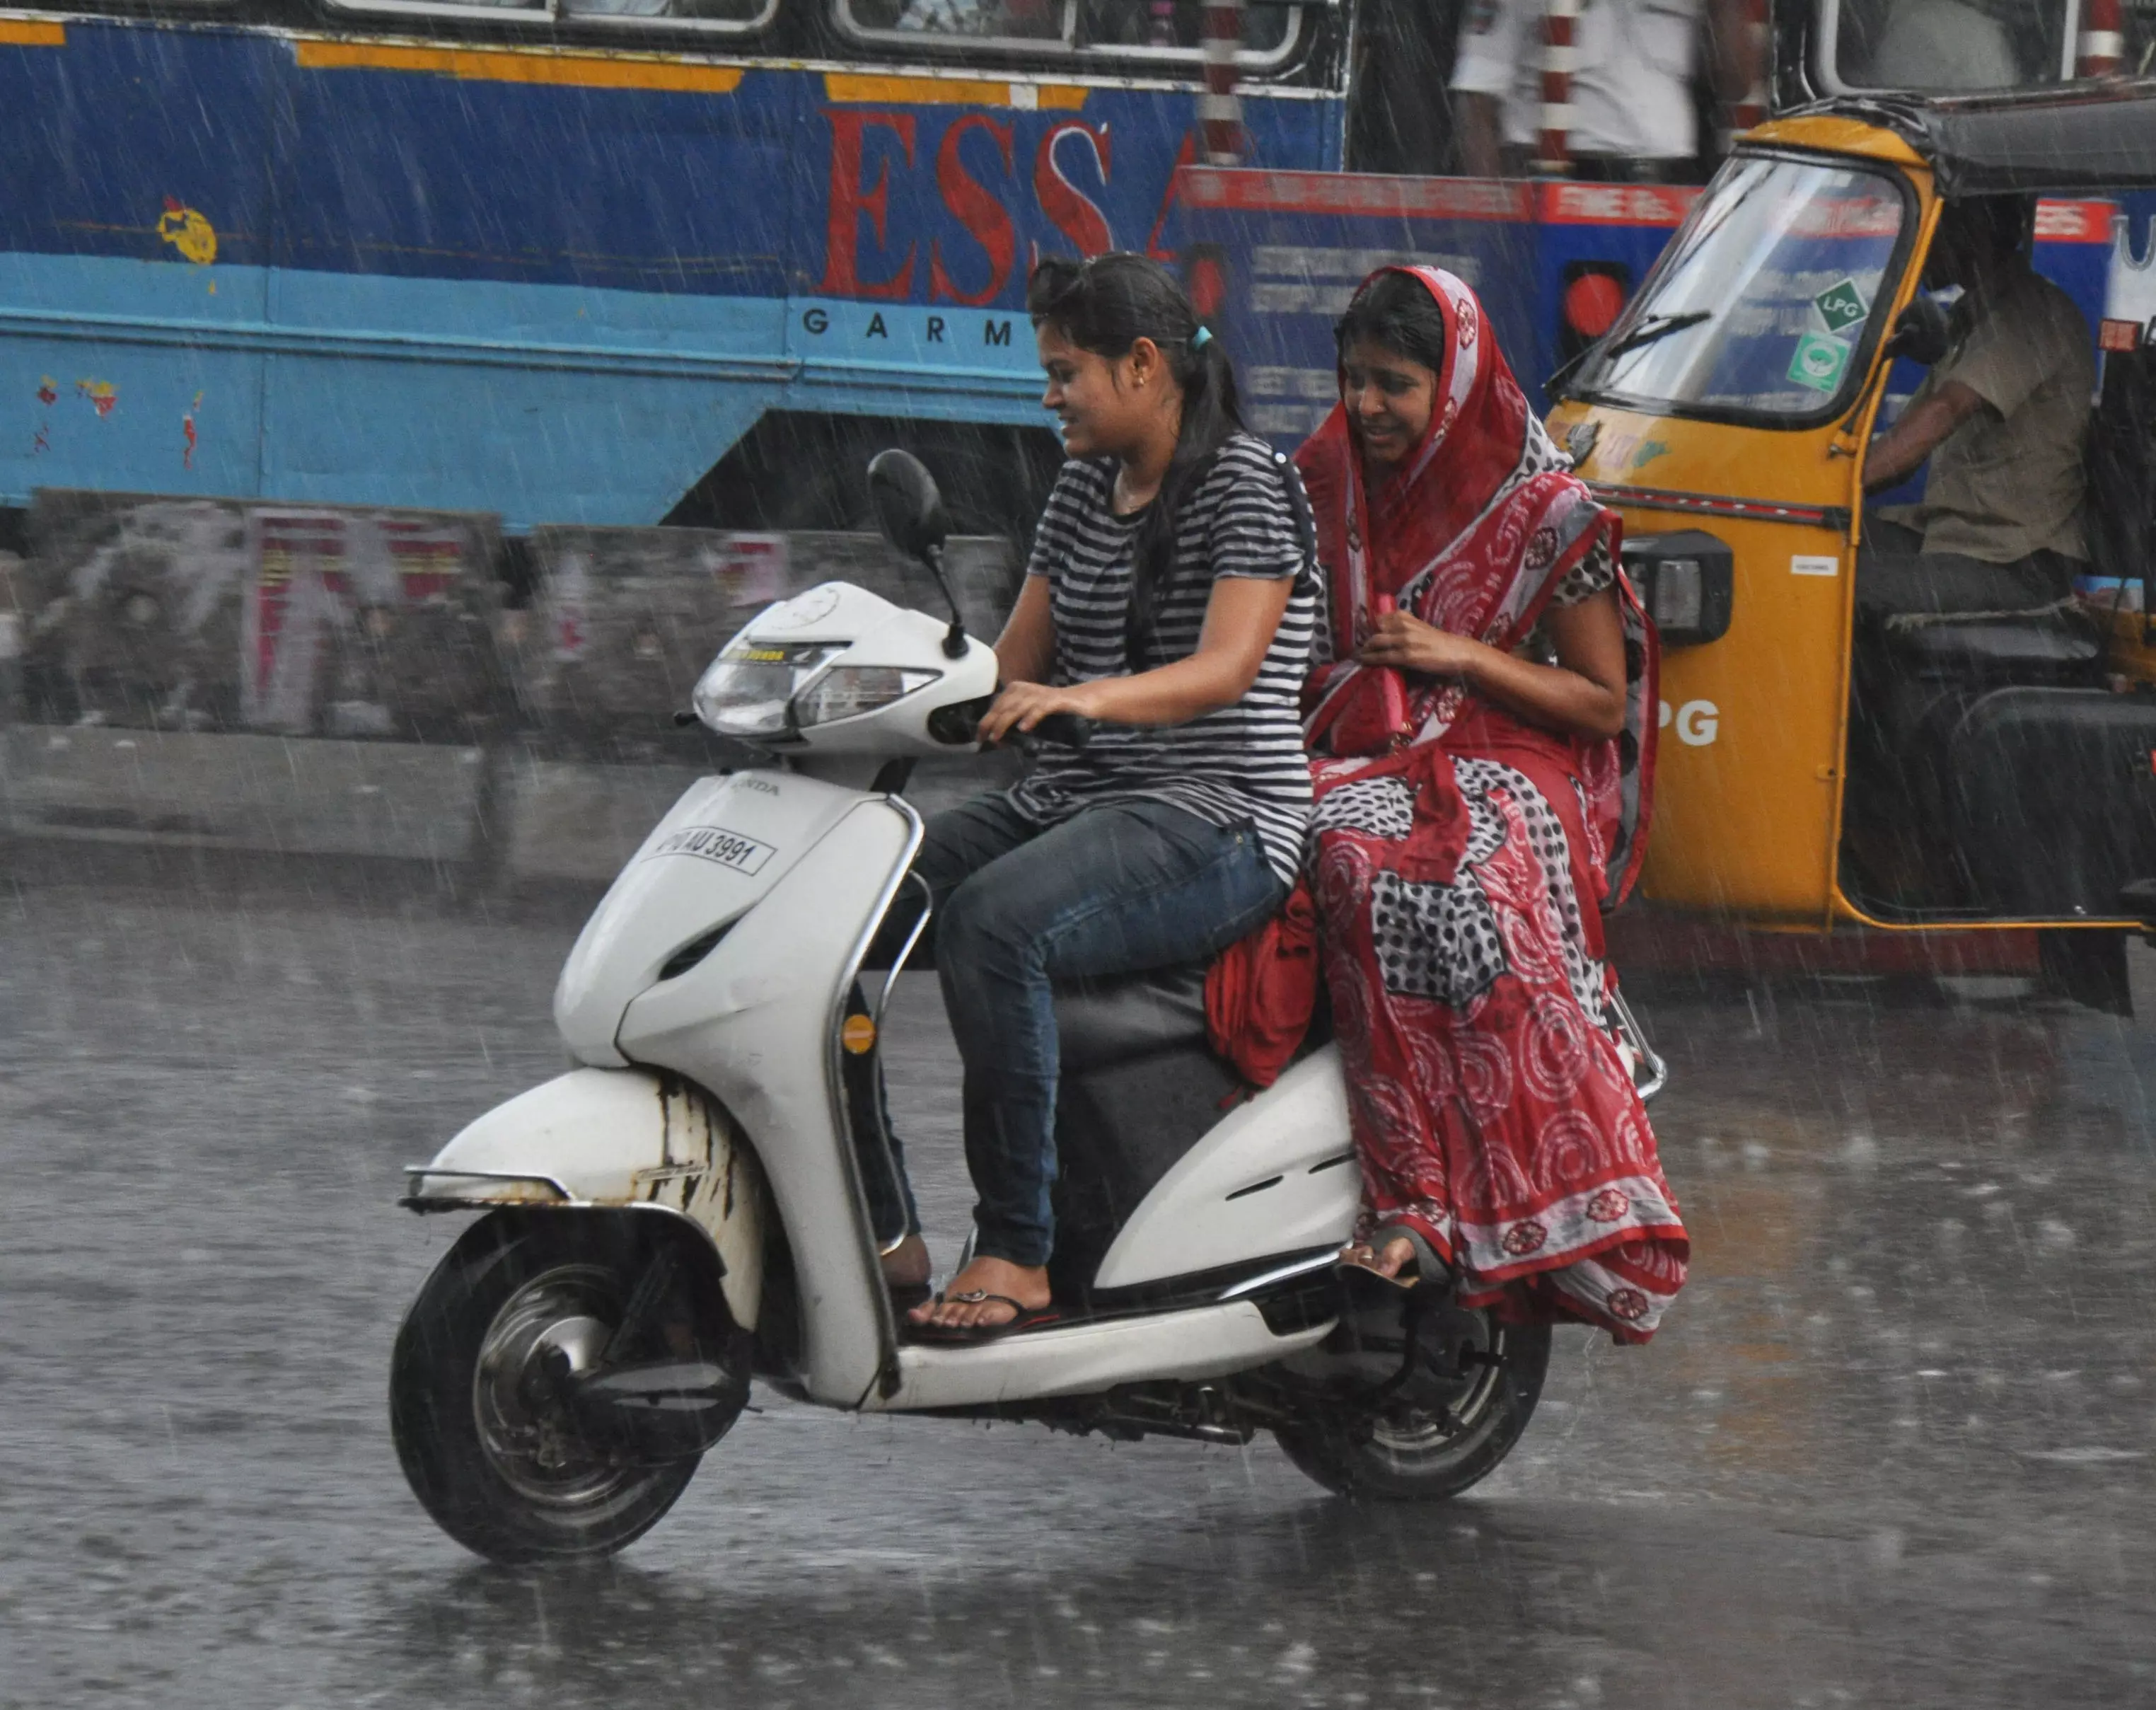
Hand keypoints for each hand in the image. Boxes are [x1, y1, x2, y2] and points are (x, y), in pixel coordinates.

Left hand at [976, 679, 1102, 745]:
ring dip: (1004, 723)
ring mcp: (1041, 694)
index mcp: (1017, 690)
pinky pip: (1040, 708)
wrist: (1083, 701)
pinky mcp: (1056, 701)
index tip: (979, 739)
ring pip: (1017, 708)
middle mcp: (1026, 689)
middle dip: (991, 724)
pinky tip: (1023, 728)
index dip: (986, 722)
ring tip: (997, 737)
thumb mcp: (1030, 715)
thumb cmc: (1054, 711)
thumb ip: (1015, 722)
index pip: (996, 706)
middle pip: (1003, 707)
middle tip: (984, 741)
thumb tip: (996, 739)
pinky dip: (1030, 718)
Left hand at [1355, 609, 1485, 680]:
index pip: (1378, 618)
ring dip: (1363, 649)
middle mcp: (1403, 625)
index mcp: (1405, 617)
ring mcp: (1404, 640)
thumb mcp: (1419, 628)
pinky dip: (1370, 659)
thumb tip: (1384, 631)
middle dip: (1362, 638)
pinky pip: (1383, 656)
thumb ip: (1403, 627)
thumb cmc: (1439, 642)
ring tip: (1357, 655)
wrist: (1458, 651)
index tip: (1358, 632)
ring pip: (1375, 642)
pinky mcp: (1407, 655)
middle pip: (1373, 629)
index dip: (1366, 626)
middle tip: (1355, 646)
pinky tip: (1363, 661)